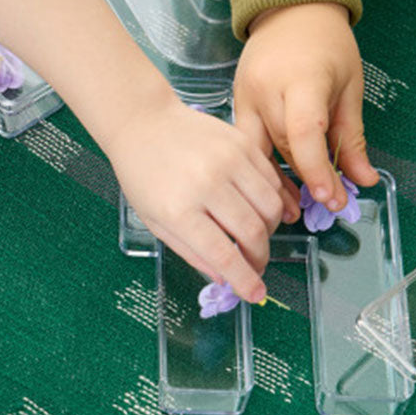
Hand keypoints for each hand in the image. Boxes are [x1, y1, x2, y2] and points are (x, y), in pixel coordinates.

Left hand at [107, 95, 285, 302]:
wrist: (143, 121)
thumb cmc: (143, 173)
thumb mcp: (155, 221)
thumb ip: (191, 252)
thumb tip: (225, 279)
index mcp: (178, 209)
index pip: (223, 254)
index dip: (245, 280)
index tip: (256, 293)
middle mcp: (206, 184)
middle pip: (253, 232)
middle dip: (260, 257)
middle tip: (256, 265)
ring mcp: (227, 160)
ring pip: (270, 207)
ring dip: (270, 230)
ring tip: (256, 236)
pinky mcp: (241, 142)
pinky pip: (271, 179)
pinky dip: (273, 200)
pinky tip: (260, 209)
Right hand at [233, 2, 377, 212]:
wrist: (289, 10)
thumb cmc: (326, 43)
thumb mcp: (350, 86)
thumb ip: (352, 136)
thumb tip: (363, 180)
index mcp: (301, 79)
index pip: (304, 133)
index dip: (317, 170)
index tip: (332, 198)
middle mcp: (266, 88)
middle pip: (283, 145)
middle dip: (306, 179)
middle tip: (326, 205)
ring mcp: (244, 94)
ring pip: (260, 149)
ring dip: (277, 180)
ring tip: (292, 210)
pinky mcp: (235, 101)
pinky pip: (247, 141)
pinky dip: (261, 163)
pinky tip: (274, 184)